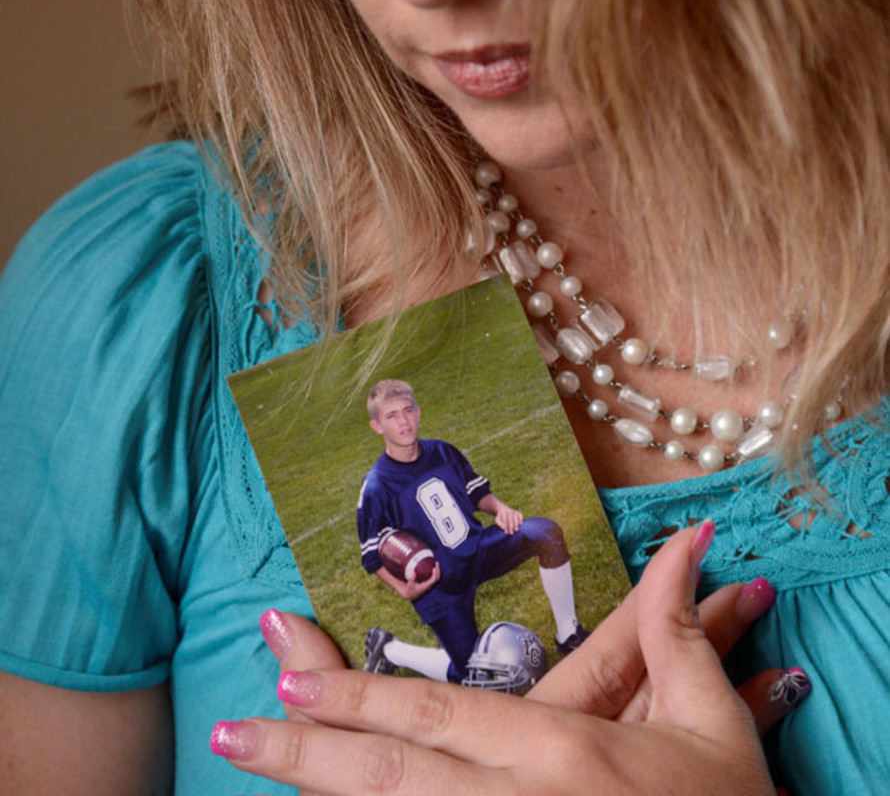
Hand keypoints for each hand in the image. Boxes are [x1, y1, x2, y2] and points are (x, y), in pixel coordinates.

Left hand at [213, 525, 807, 793]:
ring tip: (248, 754)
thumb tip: (686, 550)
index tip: (288, 666)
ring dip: (318, 791)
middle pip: (389, 774)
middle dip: (303, 748)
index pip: (437, 713)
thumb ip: (677, 635)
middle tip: (233, 724)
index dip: (358, 690)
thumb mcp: (711, 722)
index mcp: (562, 751)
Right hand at [403, 561, 439, 599]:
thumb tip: (414, 572)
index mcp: (426, 586)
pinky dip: (434, 572)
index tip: (433, 568)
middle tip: (436, 562)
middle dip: (438, 570)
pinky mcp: (428, 584)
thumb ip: (411, 579)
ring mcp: (429, 585)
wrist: (410, 595)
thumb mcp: (409, 585)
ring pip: (436, 578)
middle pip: (437, 578)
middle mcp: (429, 586)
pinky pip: (433, 578)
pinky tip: (432, 567)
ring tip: (436, 563)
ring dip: (437, 570)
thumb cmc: (410, 590)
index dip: (435, 574)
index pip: (433, 580)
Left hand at [494, 502, 522, 533]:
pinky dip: (521, 519)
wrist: (503, 510)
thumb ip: (500, 524)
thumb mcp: (498, 520)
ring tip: (516, 530)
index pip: (505, 520)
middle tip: (511, 533)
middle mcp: (510, 511)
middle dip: (511, 527)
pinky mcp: (518, 513)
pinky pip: (520, 515)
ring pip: (516, 518)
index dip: (506, 526)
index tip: (506, 532)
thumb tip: (504, 528)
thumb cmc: (500, 517)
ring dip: (516, 524)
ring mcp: (514, 512)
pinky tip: (520, 524)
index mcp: (504, 512)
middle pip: (511, 519)